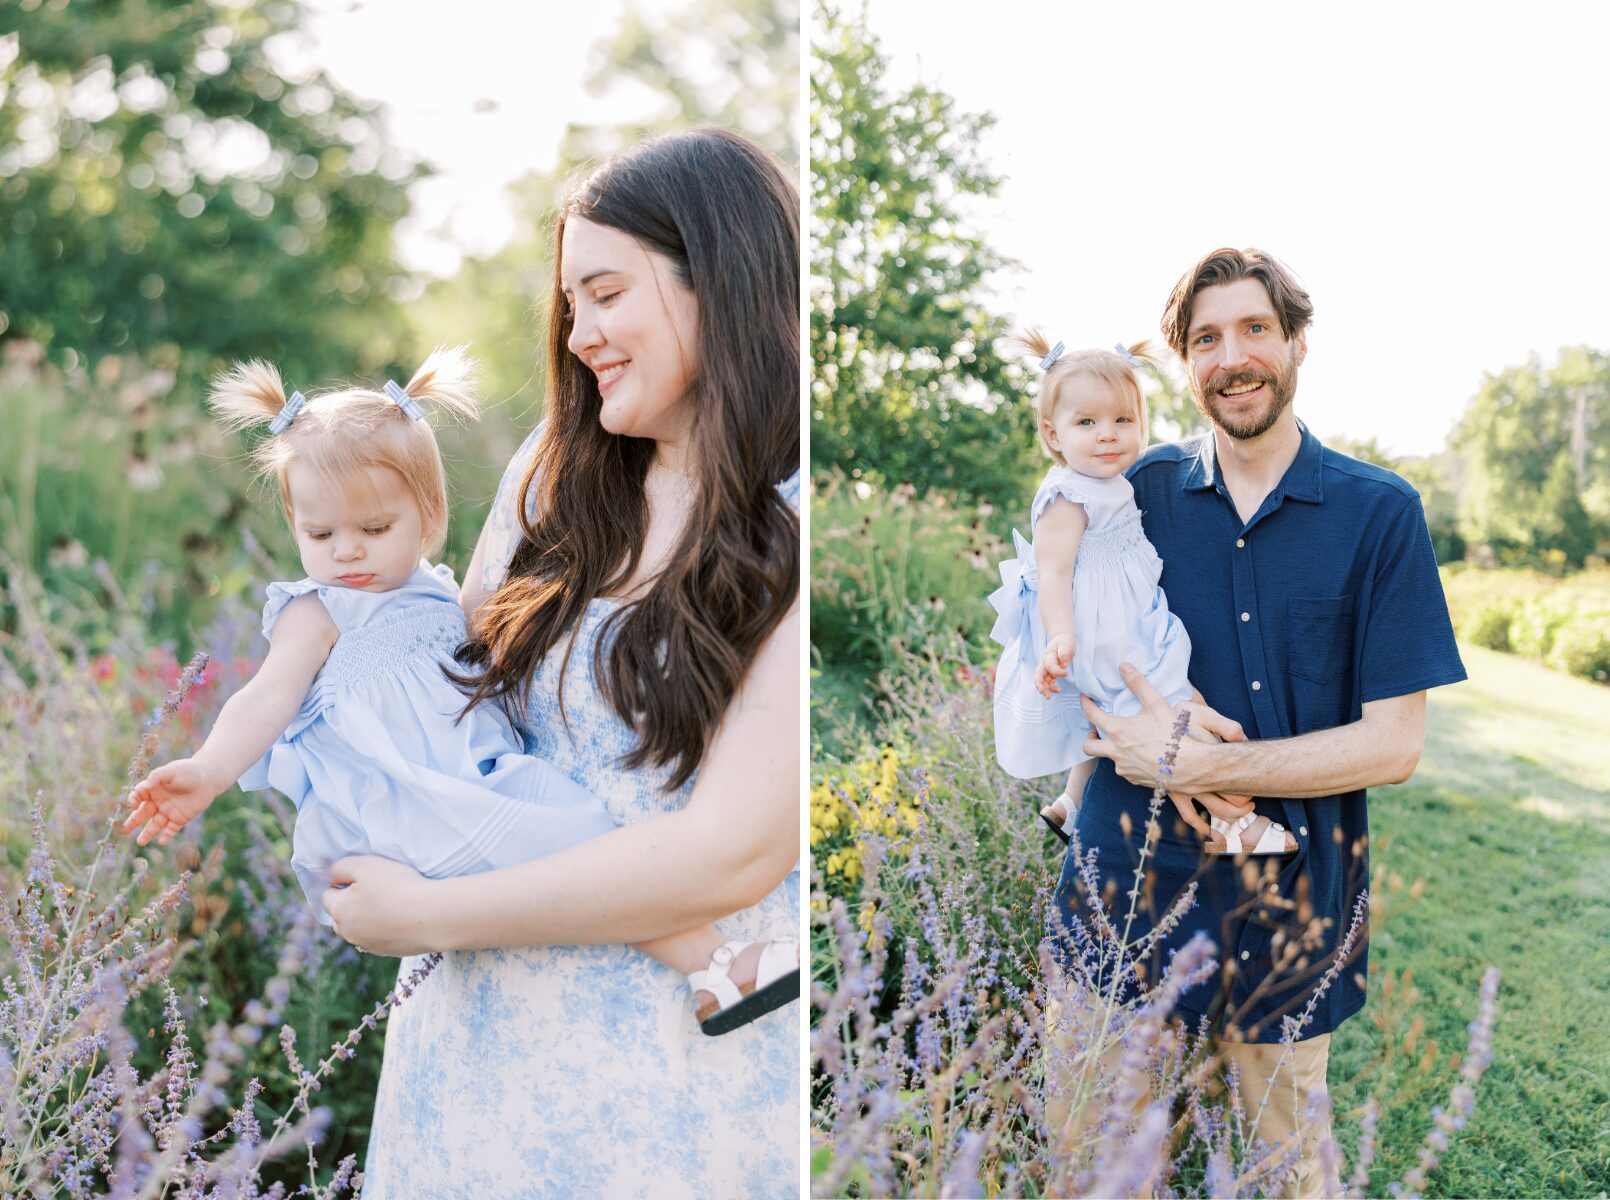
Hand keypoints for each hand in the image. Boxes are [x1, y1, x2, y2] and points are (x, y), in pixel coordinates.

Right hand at [122, 759, 223, 845]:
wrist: (208, 778)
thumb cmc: (188, 771)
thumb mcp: (172, 771)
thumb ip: (158, 776)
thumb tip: (145, 785)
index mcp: (153, 790)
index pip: (138, 797)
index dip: (133, 800)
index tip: (134, 804)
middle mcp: (158, 802)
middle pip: (142, 814)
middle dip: (133, 822)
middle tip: (123, 830)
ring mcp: (169, 811)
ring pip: (155, 825)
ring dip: (147, 834)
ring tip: (140, 842)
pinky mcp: (181, 818)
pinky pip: (172, 829)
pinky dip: (167, 835)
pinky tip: (161, 841)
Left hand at [322, 856, 442, 956]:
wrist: (432, 916)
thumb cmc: (398, 886)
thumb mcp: (366, 865)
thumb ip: (342, 868)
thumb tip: (332, 876)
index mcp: (339, 911)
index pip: (326, 896)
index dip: (340, 883)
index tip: (361, 877)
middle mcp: (348, 933)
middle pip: (339, 916)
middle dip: (349, 904)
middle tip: (373, 890)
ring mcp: (368, 945)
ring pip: (357, 929)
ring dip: (365, 918)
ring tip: (388, 904)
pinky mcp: (387, 952)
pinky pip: (377, 938)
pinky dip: (383, 928)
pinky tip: (401, 917)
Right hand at [1035, 634, 1075, 697]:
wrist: (1062, 641)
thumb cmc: (1064, 643)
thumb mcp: (1066, 645)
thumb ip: (1064, 653)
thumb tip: (1064, 664)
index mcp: (1047, 655)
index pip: (1049, 665)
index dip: (1057, 671)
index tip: (1067, 673)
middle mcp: (1044, 663)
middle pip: (1038, 675)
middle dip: (1040, 684)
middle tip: (1043, 692)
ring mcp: (1047, 668)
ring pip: (1041, 680)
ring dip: (1044, 689)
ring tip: (1049, 697)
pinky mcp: (1051, 673)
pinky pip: (1048, 682)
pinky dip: (1051, 687)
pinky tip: (1058, 690)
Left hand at [1080, 663, 1250, 838]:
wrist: (1189, 766)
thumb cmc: (1172, 734)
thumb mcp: (1156, 704)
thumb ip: (1138, 684)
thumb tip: (1124, 666)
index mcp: (1117, 732)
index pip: (1091, 715)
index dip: (1085, 704)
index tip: (1084, 698)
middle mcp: (1115, 752)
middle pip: (1089, 747)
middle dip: (1089, 737)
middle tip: (1097, 729)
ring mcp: (1124, 768)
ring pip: (1109, 758)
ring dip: (1113, 749)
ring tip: (1125, 741)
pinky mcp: (1135, 780)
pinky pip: (1125, 770)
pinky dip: (1128, 761)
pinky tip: (1141, 755)